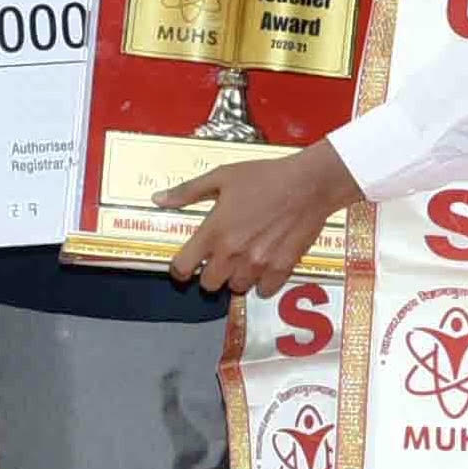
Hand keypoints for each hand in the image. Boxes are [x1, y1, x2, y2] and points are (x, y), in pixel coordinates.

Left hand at [164, 140, 357, 296]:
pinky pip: (264, 291)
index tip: (185, 265)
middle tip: (219, 260)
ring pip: (237, 288)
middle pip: (209, 284)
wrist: (309, 183)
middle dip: (210, 275)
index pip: (183, 267)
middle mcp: (232, 253)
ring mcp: (258, 264)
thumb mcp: (222, 176)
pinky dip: (262, 284)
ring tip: (244, 261)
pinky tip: (264, 268)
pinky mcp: (282, 269)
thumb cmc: (265, 177)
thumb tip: (158, 199)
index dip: (180, 269)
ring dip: (236, 278)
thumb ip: (188, 192)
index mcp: (214, 232)